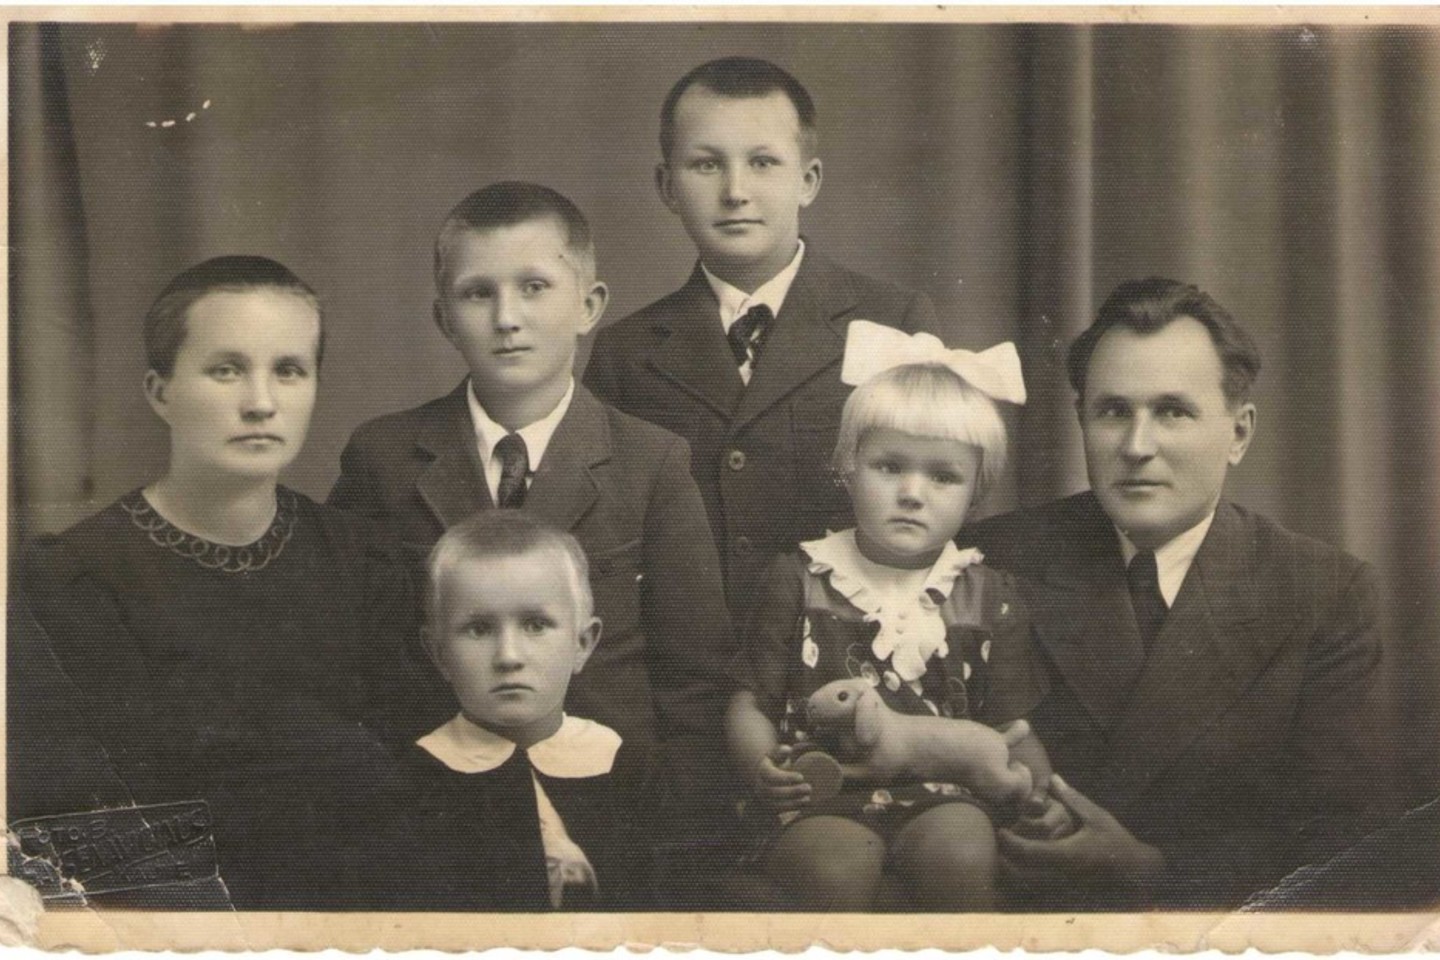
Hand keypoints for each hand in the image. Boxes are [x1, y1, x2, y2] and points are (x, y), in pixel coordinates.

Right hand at [750, 745, 810, 811]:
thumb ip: (781, 752)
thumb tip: (788, 749)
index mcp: (762, 771)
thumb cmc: (775, 765)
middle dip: (792, 792)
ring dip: (792, 804)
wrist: (763, 781)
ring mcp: (763, 800)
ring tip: (808, 800)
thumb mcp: (775, 756)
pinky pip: (777, 815)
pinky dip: (789, 814)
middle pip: (773, 792)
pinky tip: (803, 809)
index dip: (786, 778)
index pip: (771, 776)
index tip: (801, 776)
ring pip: (775, 806)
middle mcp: (760, 787)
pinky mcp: (768, 810)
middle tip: (809, 788)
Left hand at [997, 775, 1164, 884]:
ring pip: (1027, 885)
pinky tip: (1022, 863)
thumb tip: (1052, 778)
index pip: (1029, 852)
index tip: (1000, 831)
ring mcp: (1062, 885)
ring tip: (1006, 852)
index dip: (1010, 842)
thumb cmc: (1116, 841)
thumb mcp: (1095, 816)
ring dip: (1013, 870)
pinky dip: (1024, 877)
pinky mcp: (1064, 890)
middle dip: (1006, 859)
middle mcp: (1062, 873)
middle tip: (999, 842)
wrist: (1136, 871)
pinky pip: (1037, 887)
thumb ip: (1072, 798)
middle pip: (1021, 874)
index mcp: (1067, 854)